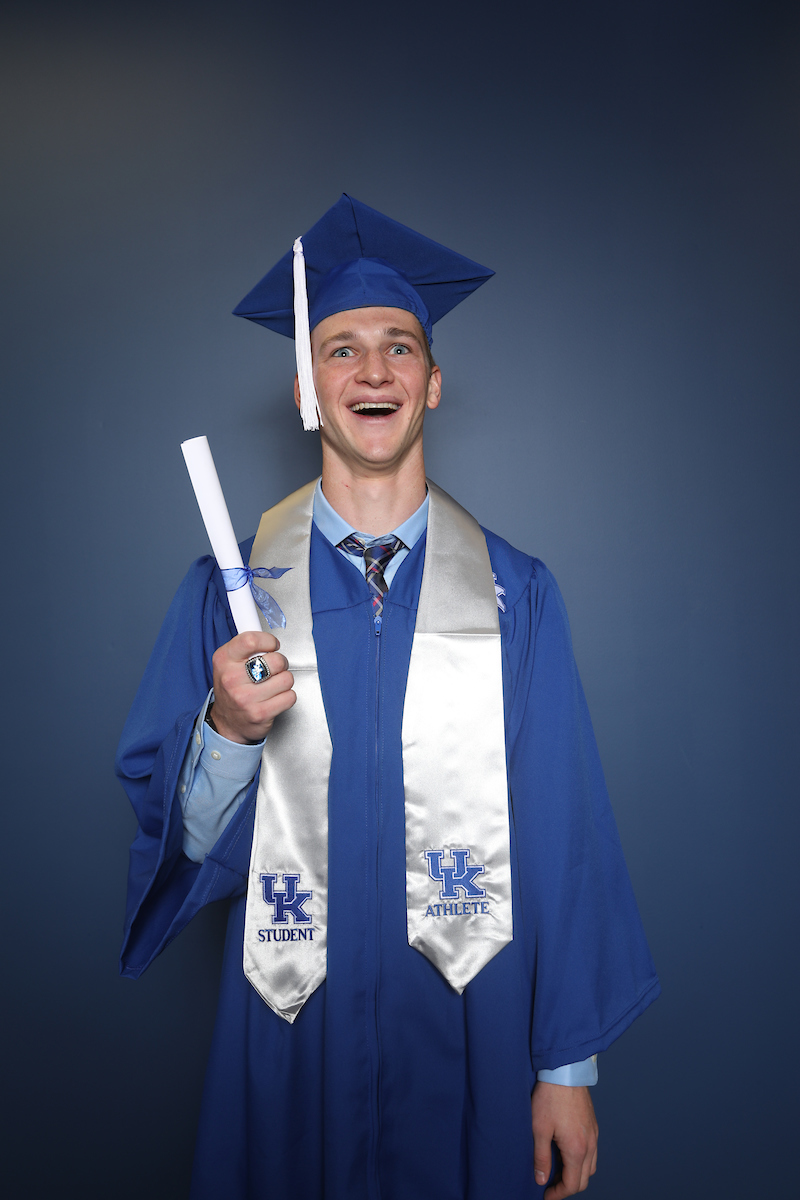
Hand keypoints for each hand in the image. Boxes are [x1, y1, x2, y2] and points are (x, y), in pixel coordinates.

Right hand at [209, 631, 295, 743]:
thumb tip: (268, 639)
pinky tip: (275, 698)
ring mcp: (245, 698)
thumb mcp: (228, 662)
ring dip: (284, 681)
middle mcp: (232, 679)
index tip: (272, 645)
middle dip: (281, 663)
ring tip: (273, 685)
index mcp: (224, 660)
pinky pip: (290, 696)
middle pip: (276, 660)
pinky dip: (287, 696)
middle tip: (275, 668)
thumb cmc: (232, 689)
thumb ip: (246, 648)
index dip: (269, 641)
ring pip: (286, 679)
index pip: (251, 640)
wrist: (228, 722)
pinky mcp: (259, 714)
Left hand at [531, 1082, 597, 1197]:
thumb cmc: (550, 1097)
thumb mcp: (539, 1128)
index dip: (559, 1194)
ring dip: (575, 1174)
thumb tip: (541, 1179)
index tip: (547, 1196)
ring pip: (590, 1167)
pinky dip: (581, 1161)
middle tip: (550, 1186)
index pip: (572, 1184)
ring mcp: (593, 1135)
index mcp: (577, 1149)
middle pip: (584, 1179)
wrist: (565, 1071)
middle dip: (567, 1187)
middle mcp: (590, 1145)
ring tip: (557, 1170)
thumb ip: (540, 1157)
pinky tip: (566, 1153)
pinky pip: (592, 1152)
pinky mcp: (593, 1125)